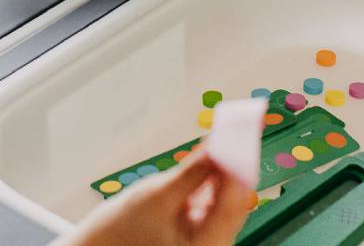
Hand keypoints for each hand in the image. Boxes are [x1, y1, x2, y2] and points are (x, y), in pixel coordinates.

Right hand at [56, 149, 250, 245]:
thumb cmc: (124, 230)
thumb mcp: (157, 195)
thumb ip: (191, 173)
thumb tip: (216, 148)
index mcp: (208, 245)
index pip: (234, 200)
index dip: (239, 164)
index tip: (239, 134)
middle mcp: (214, 243)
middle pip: (233, 198)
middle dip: (233, 162)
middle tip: (235, 128)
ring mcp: (207, 236)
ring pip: (224, 196)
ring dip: (224, 166)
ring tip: (227, 134)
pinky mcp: (199, 226)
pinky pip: (212, 197)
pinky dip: (211, 176)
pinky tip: (211, 153)